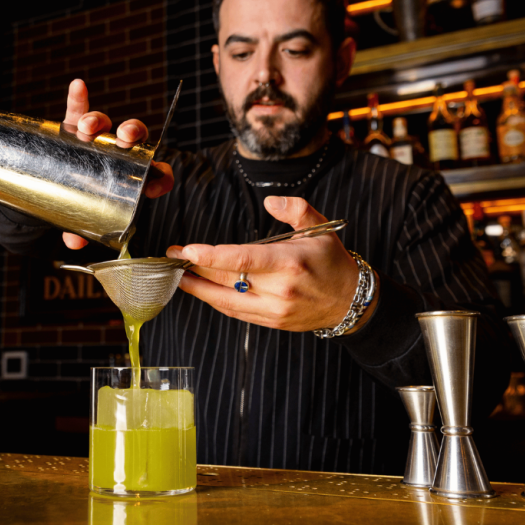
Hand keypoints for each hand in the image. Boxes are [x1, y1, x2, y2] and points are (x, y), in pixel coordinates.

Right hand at [62, 79, 174, 248]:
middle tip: (125, 140)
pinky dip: (78, 98)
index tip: (156, 185)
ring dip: (100, 121)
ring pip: (106, 125)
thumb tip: (74, 241)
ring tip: (88, 128)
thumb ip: (82, 230)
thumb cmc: (82, 203)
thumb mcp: (86, 220)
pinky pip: (77, 109)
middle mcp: (119, 153)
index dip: (160, 176)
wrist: (57, 187)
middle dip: (132, 134)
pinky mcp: (73, 127)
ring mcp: (97, 139)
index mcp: (133, 176)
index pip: (155, 172)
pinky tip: (78, 86)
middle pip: (134, 138)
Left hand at [165, 196, 364, 331]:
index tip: (187, 250)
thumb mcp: (320, 227)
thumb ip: (294, 209)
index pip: (243, 260)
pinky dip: (215, 301)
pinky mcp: (272, 322)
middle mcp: (280, 290)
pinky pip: (236, 312)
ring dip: (198, 288)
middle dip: (196, 267)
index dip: (211, 256)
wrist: (351, 301)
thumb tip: (269, 202)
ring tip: (178, 274)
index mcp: (290, 263)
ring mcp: (275, 310)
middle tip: (174, 255)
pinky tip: (201, 290)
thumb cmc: (332, 262)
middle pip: (227, 280)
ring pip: (225, 301)